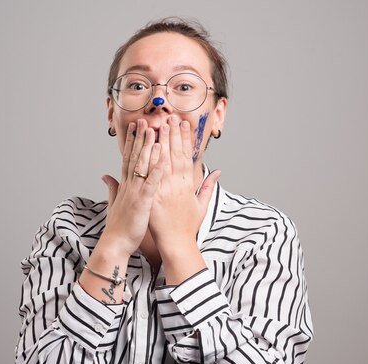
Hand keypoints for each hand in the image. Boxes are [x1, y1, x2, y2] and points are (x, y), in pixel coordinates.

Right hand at [100, 119, 165, 257]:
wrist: (115, 243)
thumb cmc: (118, 226)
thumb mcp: (113, 203)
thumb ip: (112, 187)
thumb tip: (105, 175)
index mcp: (125, 185)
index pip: (128, 158)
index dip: (132, 142)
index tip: (135, 127)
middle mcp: (129, 185)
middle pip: (134, 157)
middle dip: (139, 138)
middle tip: (143, 120)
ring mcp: (135, 192)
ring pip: (142, 165)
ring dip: (148, 147)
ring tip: (153, 131)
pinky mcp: (143, 201)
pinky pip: (152, 182)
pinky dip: (157, 169)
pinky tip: (162, 157)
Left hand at [148, 115, 220, 255]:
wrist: (177, 244)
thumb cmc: (188, 227)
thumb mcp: (202, 205)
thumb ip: (208, 186)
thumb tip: (217, 172)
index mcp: (188, 185)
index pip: (187, 156)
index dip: (185, 139)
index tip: (183, 124)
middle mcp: (178, 185)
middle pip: (175, 154)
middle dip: (173, 134)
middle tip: (171, 117)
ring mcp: (166, 190)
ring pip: (164, 161)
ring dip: (162, 142)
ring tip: (160, 124)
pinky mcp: (155, 197)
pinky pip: (152, 176)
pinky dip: (152, 161)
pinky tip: (150, 147)